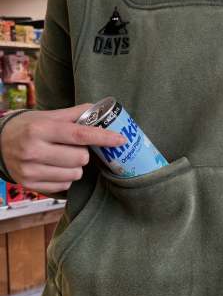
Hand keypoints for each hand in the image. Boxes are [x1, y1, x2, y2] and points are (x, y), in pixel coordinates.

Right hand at [1, 104, 125, 193]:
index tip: (120, 139)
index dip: (103, 137)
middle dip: (83, 153)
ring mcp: (30, 170)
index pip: (80, 135)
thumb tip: (101, 110)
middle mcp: (34, 150)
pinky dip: (65, 178)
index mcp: (41, 129)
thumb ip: (76, 114)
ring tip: (62, 158)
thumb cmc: (30, 127)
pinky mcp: (30, 185)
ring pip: (75, 175)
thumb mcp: (49, 116)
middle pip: (80, 158)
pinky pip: (64, 186)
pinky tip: (54, 168)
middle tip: (72, 147)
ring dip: (76, 167)